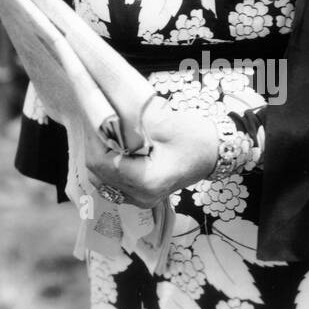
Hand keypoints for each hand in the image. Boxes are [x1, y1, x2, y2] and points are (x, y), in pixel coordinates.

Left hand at [82, 100, 219, 209]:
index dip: (94, 139)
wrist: (214, 153)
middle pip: (98, 172)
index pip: (104, 163)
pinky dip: (106, 162)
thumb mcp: (163, 123)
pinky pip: (110, 181)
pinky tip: (112, 144)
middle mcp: (141, 196)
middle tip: (96, 119)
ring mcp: (139, 199)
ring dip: (98, 153)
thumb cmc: (195, 137)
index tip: (94, 116)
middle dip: (94, 144)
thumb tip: (103, 110)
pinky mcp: (138, 194)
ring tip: (103, 130)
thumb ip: (130, 121)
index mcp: (147, 181)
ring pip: (101, 178)